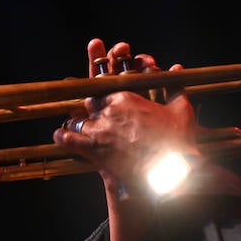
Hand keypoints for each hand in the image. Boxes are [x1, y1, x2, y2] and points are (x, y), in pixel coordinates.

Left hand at [53, 39, 199, 190]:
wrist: (170, 171)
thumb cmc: (177, 140)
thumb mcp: (181, 110)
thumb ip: (175, 86)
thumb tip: (175, 69)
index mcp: (126, 97)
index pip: (105, 88)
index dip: (106, 95)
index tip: (109, 102)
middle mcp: (108, 110)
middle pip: (91, 103)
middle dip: (94, 110)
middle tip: (99, 119)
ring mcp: (98, 130)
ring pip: (79, 120)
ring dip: (80, 124)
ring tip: (80, 128)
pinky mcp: (93, 149)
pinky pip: (69, 140)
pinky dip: (62, 137)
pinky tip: (59, 135)